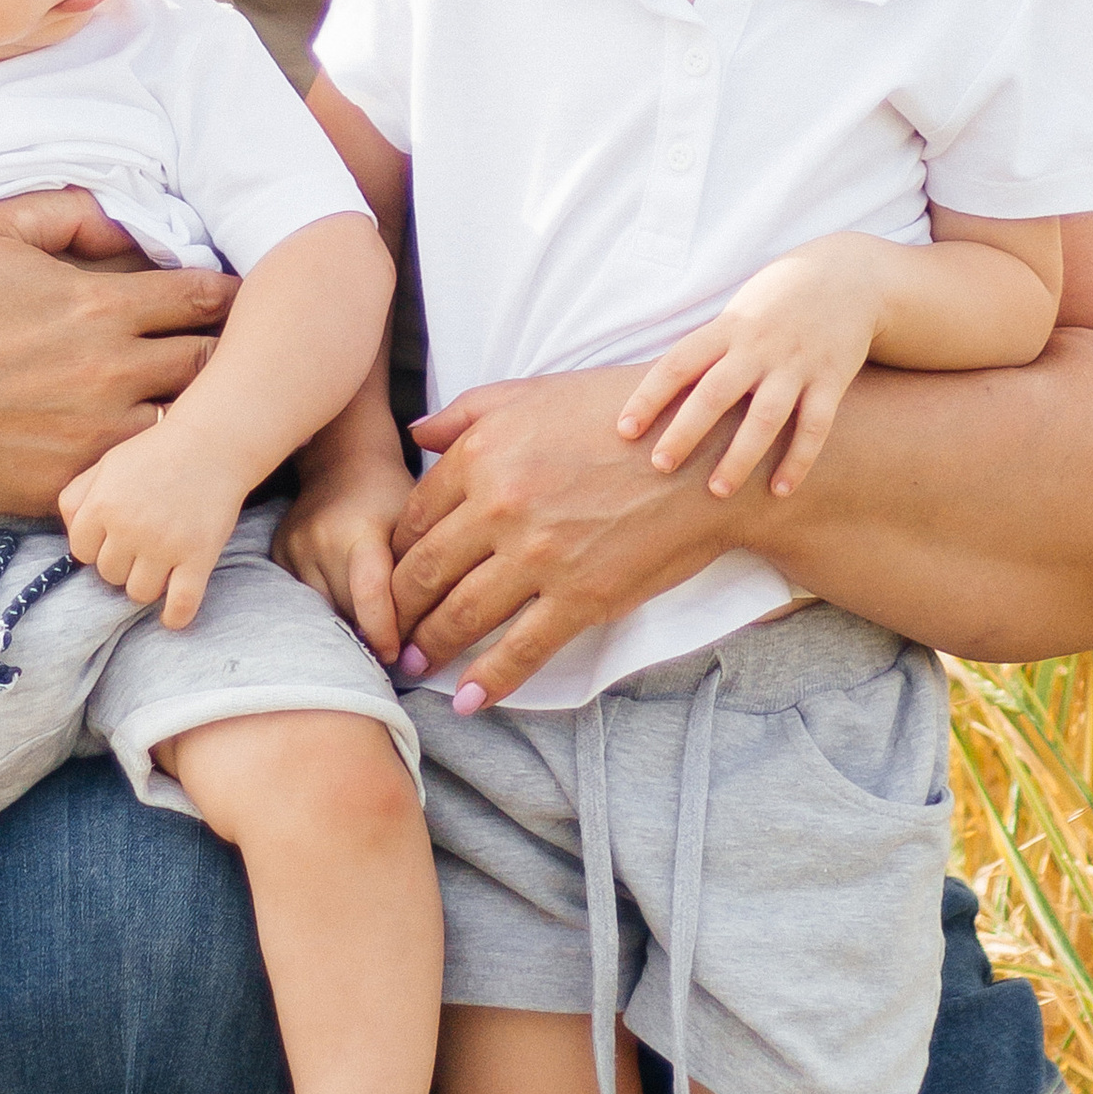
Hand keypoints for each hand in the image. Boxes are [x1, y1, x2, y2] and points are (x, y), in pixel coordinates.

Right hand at [0, 190, 238, 528]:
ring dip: (196, 413)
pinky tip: (148, 452)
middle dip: (226, 354)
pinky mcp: (75, 481)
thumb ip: (67, 209)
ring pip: (188, 426)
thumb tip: (123, 216)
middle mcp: (114, 371)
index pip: (208, 298)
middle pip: (215, 363)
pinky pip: (140, 475)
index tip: (225, 299)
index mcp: (103, 306)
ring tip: (197, 405)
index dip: (226, 296)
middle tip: (228, 352)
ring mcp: (98, 434)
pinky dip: (152, 463)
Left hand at [60, 417, 245, 624]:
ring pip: (139, 593)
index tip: (114, 538)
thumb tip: (71, 536)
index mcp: (103, 505)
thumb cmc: (155, 453)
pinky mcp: (199, 556)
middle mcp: (129, 528)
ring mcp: (165, 545)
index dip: (96, 547)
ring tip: (159, 566)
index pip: (81, 552)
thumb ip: (77, 497)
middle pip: (109, 574)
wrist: (212, 443)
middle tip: (142, 545)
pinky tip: (172, 615)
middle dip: (122, 563)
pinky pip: (181, 603)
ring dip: (146, 584)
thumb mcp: (106, 465)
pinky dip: (175, 616)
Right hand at [277, 441, 415, 661]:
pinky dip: (326, 608)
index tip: (397, 656)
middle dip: (370, 631)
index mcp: (361, 531)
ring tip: (369, 621)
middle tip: (394, 644)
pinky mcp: (278, 554)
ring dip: (347, 622)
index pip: (369, 594)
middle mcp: (320, 540)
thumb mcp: (414, 526)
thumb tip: (419, 636)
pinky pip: (304, 599)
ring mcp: (294, 547)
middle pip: (347, 610)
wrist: (344, 462)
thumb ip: (416, 574)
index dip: (383, 632)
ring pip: (323, 610)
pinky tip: (343, 601)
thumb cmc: (390, 497)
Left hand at [388, 368, 763, 709]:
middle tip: (383, 633)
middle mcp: (501, 505)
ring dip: (429, 647)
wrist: (709, 453)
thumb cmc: (622, 414)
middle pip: (425, 572)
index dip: (394, 554)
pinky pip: (521, 649)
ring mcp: (540, 555)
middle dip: (397, 610)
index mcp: (484, 454)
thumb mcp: (537, 393)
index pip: (415, 517)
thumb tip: (416, 433)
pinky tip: (468, 700)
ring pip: (462, 614)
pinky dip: (488, 681)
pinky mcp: (582, 596)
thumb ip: (468, 413)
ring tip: (413, 666)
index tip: (387, 576)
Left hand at [615, 238, 885, 499]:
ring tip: (717, 491)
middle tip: (660, 467)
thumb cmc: (778, 299)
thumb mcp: (738, 310)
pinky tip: (780, 490)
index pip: (678, 363)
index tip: (624, 430)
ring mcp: (797, 364)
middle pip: (715, 394)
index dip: (648, 396)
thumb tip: (661, 390)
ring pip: (765, 417)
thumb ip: (709, 347)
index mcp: (728, 327)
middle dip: (685, 432)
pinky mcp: (832, 379)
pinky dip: (798, 459)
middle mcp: (759, 346)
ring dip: (740, 456)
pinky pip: (815, 426)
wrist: (849, 274)